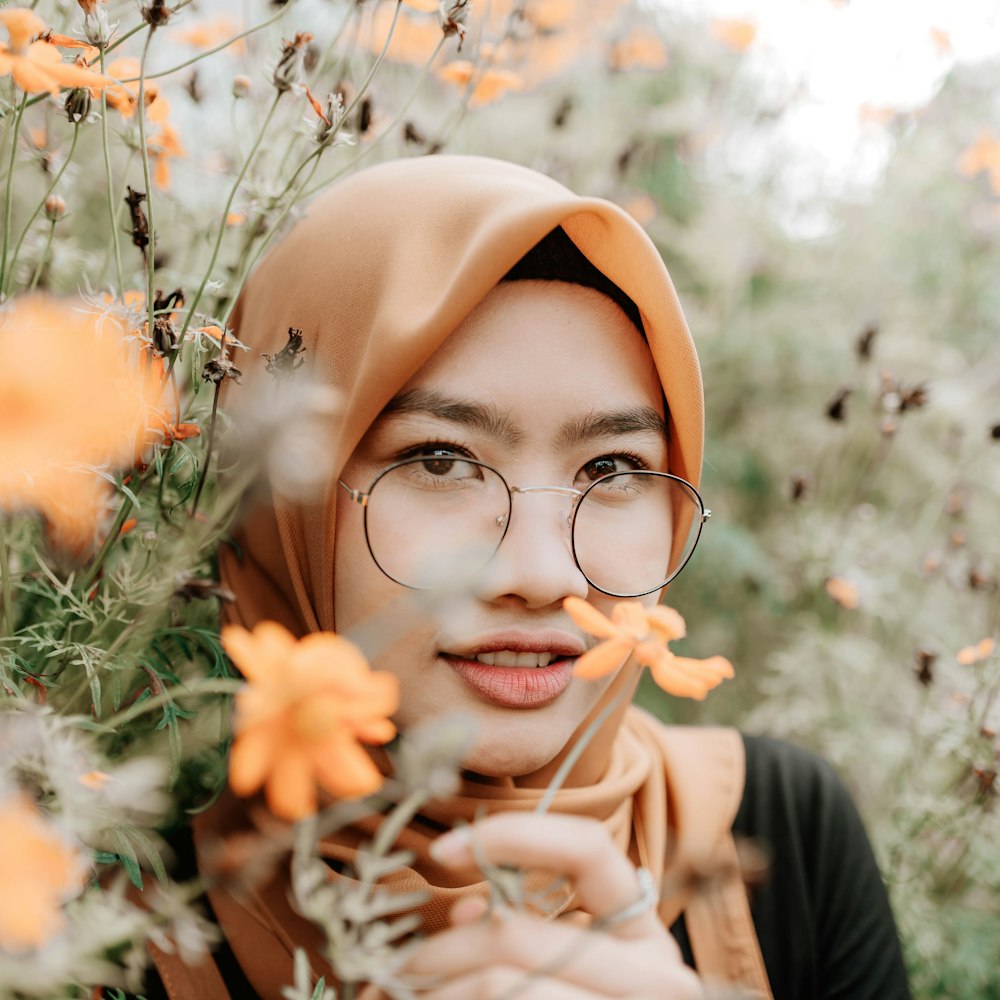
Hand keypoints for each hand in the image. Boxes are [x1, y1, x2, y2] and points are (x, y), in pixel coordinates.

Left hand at [387, 813, 703, 998]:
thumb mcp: (564, 969)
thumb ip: (522, 930)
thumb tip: (465, 910)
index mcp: (644, 934)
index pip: (587, 849)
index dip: (513, 834)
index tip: (443, 848)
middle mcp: (659, 974)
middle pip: (516, 932)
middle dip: (442, 950)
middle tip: (401, 968)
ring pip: (502, 984)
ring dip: (440, 993)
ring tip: (412, 996)